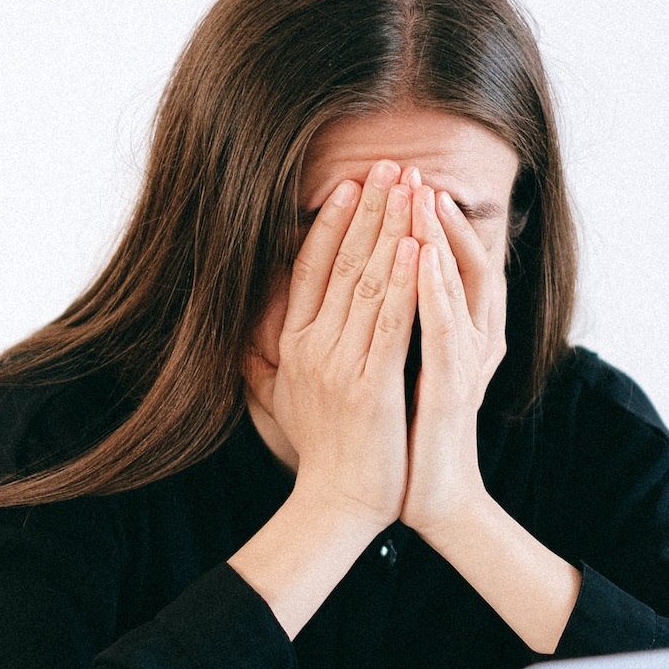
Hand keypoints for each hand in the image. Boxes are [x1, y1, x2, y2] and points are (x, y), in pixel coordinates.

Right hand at [266, 159, 418, 530]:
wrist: (338, 503)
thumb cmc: (321, 449)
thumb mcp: (283, 395)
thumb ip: (271, 354)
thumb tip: (251, 327)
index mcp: (293, 344)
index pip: (310, 269)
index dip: (330, 223)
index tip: (350, 184)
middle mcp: (310, 347)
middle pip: (342, 264)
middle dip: (369, 209)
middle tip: (390, 164)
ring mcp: (339, 365)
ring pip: (368, 283)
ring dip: (391, 228)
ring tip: (410, 185)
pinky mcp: (370, 386)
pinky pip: (391, 322)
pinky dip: (404, 281)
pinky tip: (417, 244)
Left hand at [400, 184, 506, 539]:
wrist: (428, 496)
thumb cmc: (401, 439)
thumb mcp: (381, 376)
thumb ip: (368, 337)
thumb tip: (326, 305)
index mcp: (441, 332)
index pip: (426, 263)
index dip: (406, 222)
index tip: (379, 184)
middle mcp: (462, 337)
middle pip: (447, 261)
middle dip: (423, 213)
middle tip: (404, 167)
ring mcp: (464, 360)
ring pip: (455, 284)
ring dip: (436, 237)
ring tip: (418, 194)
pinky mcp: (457, 386)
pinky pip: (448, 329)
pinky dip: (436, 290)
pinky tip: (421, 257)